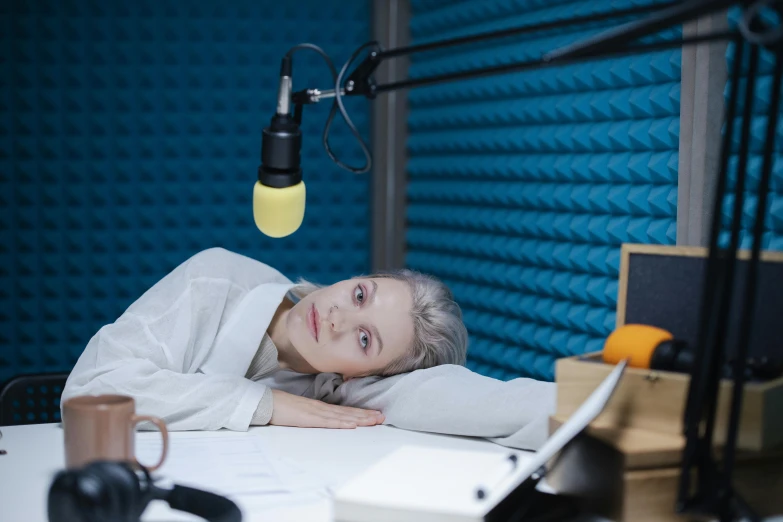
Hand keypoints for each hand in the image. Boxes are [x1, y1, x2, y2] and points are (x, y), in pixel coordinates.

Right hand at [269, 389, 384, 428]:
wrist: (266, 402)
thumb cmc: (281, 408)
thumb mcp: (301, 412)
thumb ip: (312, 416)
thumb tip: (323, 420)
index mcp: (320, 407)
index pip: (344, 411)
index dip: (360, 413)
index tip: (374, 415)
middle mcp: (321, 408)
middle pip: (348, 413)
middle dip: (366, 416)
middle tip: (382, 417)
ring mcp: (316, 413)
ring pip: (342, 417)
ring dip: (360, 419)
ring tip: (374, 421)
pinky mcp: (309, 419)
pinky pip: (328, 422)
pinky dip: (342, 423)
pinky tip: (352, 425)